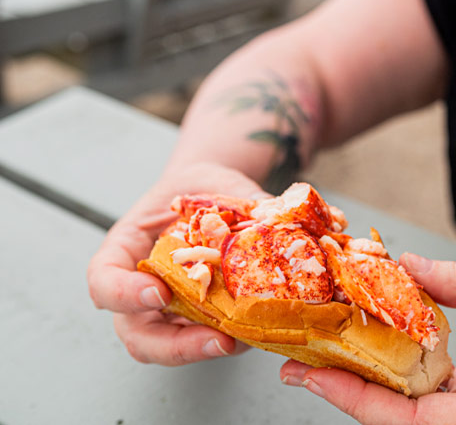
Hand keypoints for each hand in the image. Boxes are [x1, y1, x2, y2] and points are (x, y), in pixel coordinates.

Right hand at [86, 163, 270, 364]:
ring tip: (244, 340)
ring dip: (207, 350)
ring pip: (171, 347)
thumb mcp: (213, 183)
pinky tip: (258, 328)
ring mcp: (166, 310)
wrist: (213, 195)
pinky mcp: (197, 319)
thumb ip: (238, 200)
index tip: (159, 294)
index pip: (103, 282)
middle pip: (137, 335)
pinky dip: (231, 338)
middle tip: (216, 340)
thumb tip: (275, 214)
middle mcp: (138, 288)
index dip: (123, 295)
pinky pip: (207, 337)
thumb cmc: (201, 187)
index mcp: (124, 250)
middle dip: (175, 346)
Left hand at [279, 256, 455, 424]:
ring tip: (328, 350)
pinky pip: (436, 399)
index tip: (312, 376)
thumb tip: (407, 266)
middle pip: (403, 421)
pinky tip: (378, 344)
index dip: (356, 400)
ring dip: (373, 381)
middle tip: (301, 361)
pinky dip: (405, 373)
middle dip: (350, 390)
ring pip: (415, 412)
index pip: (412, 421)